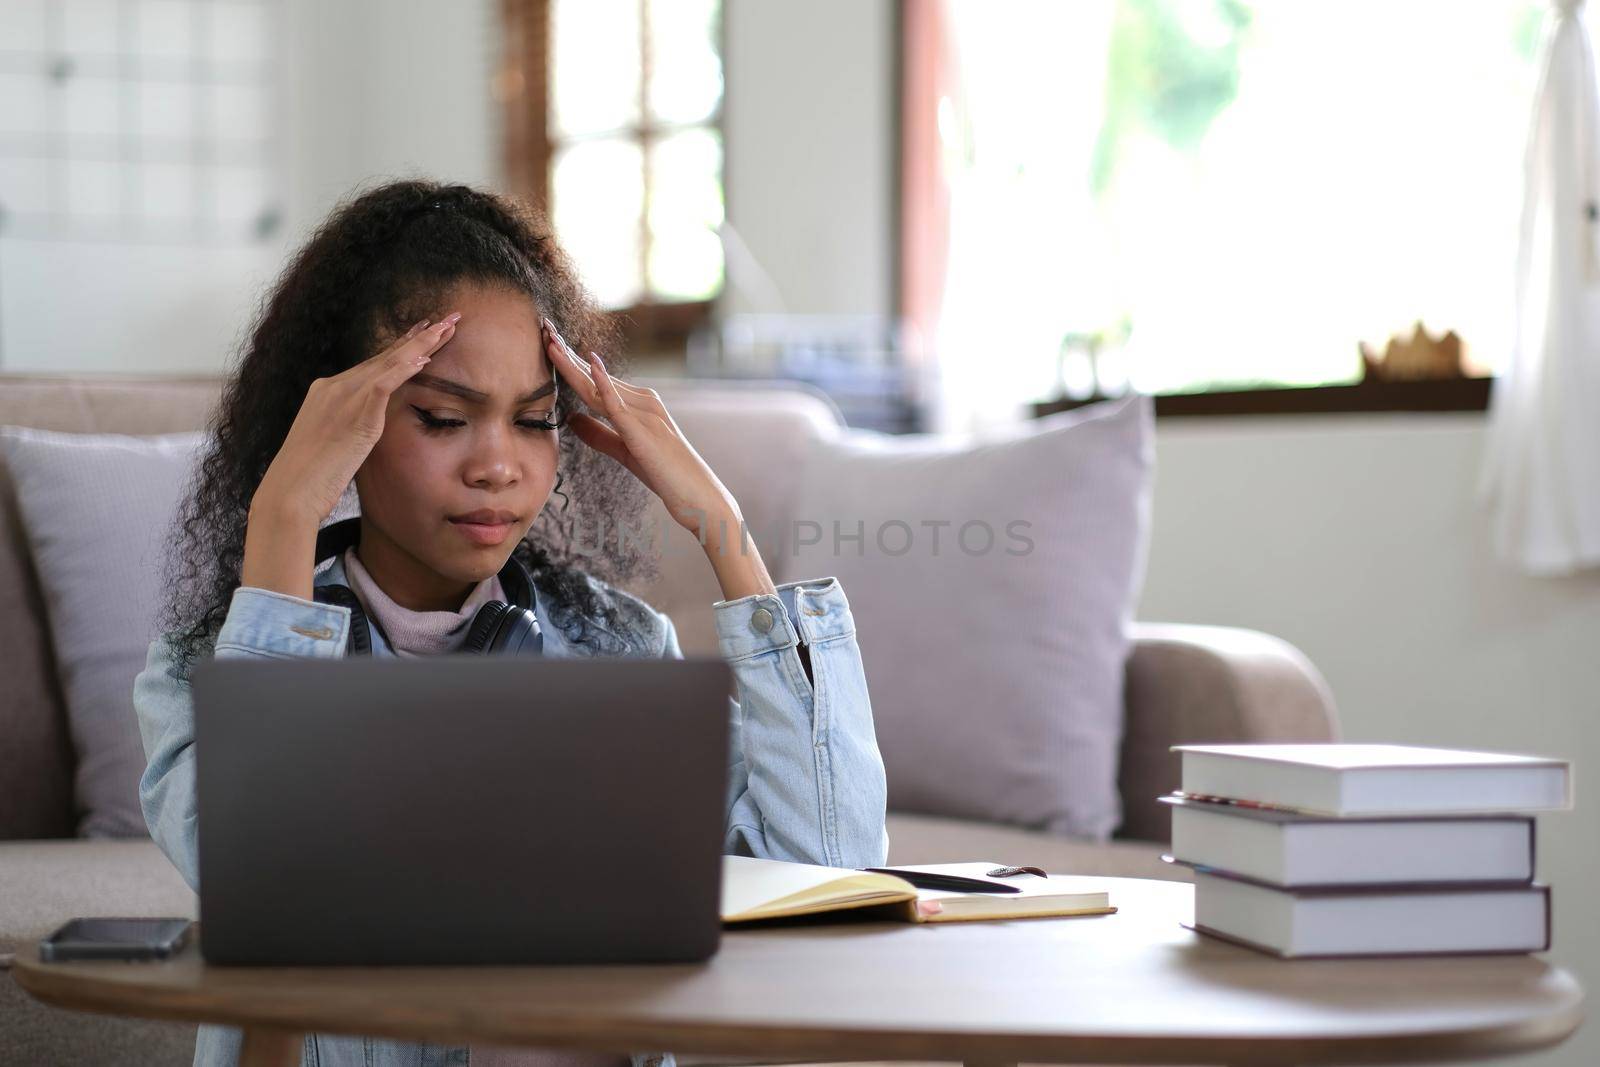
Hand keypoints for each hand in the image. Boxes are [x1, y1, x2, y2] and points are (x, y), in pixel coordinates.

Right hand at [253, 314, 459, 526]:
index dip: (402, 348)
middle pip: (385, 357)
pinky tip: (424, 359)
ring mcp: (343, 398)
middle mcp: (334, 387)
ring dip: (421, 345)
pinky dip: (403, 370)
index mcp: (327, 391)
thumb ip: (349, 426)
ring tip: (447, 328)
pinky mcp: (354, 416)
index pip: (373, 364)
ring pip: (389, 363)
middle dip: (419, 337)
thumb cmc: (309, 476)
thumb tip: (365, 428)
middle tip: (447, 319)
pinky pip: (383, 385)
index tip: (424, 333)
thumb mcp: (330, 442)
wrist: (289, 492)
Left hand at [542, 319, 776, 599]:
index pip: (596, 379)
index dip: (570, 362)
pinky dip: (604, 382)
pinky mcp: (643, 428)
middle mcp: (642, 400)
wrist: (695, 493)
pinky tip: (590, 364)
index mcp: (637, 403)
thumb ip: (598, 433)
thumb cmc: (664, 472)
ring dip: (573, 362)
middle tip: (543, 329)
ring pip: (600, 384)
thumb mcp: (623, 450)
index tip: (549, 345)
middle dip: (567, 353)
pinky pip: (619, 402)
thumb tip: (570, 418)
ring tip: (551, 342)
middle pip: (595, 374)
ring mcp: (644, 411)